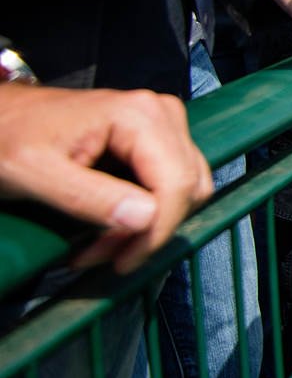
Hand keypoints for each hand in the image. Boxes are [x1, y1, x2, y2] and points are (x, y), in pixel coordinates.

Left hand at [0, 83, 213, 273]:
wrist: (0, 117)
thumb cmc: (9, 137)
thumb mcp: (36, 172)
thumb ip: (89, 196)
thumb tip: (146, 218)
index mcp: (140, 116)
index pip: (177, 184)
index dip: (156, 232)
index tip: (122, 263)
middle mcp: (162, 114)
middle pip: (187, 188)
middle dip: (148, 232)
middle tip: (102, 255)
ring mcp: (163, 124)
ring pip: (187, 189)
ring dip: (150, 226)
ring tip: (102, 244)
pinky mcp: (158, 139)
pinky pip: (174, 184)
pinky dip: (150, 214)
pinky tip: (112, 226)